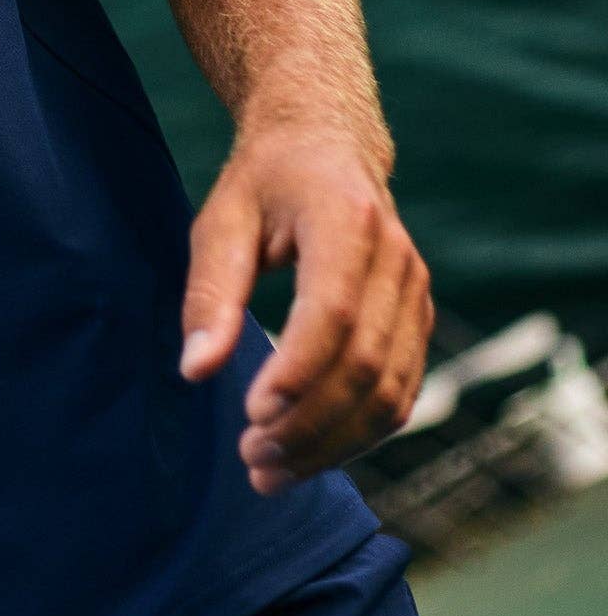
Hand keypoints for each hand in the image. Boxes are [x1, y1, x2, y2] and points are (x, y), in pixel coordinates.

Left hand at [176, 122, 433, 493]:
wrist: (327, 145)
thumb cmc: (263, 181)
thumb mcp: (221, 220)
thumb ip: (210, 293)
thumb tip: (196, 372)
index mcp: (346, 222)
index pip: (334, 312)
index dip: (299, 372)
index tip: (252, 414)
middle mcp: (396, 260)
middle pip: (366, 365)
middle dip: (310, 424)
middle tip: (252, 459)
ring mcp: (417, 293)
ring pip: (391, 393)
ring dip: (334, 443)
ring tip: (270, 470)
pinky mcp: (418, 321)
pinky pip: (401, 393)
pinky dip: (358, 434)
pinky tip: (308, 453)